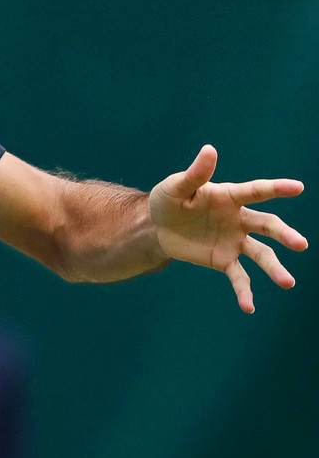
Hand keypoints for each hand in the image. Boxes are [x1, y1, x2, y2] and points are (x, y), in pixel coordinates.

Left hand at [149, 145, 306, 311]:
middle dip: (284, 234)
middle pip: (267, 226)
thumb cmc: (168, 200)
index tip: (298, 187)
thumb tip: (210, 150)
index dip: (276, 188)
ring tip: (287, 283)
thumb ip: (195, 174)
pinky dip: (244, 291)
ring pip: (260, 254)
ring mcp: (234, 240)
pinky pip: (238, 276)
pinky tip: (248, 307)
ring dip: (274, 268)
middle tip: (300, 244)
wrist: (156, 227)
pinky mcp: (223, 259)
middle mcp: (239, 219)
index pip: (256, 191)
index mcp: (229, 197)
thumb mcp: (176, 187)